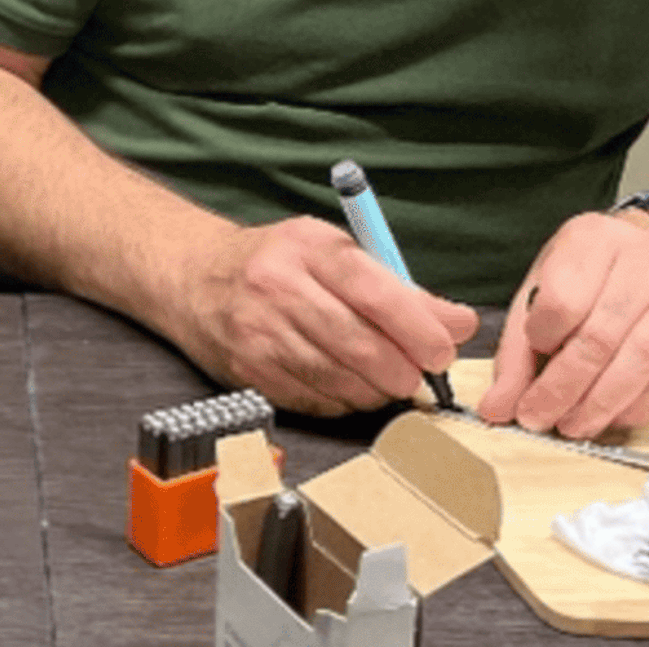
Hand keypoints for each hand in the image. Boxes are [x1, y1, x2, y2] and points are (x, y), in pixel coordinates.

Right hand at [174, 216, 478, 414]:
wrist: (191, 278)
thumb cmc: (275, 264)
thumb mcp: (330, 253)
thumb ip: (397, 287)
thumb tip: (458, 325)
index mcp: (306, 247)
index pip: (372, 290)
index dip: (416, 327)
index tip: (442, 351)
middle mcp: (275, 286)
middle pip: (357, 343)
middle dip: (402, 371)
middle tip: (418, 378)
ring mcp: (256, 332)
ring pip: (338, 379)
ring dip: (375, 391)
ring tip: (385, 382)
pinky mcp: (246, 370)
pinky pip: (312, 400)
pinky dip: (342, 402)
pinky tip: (347, 387)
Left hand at [479, 211, 648, 437]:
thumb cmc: (587, 275)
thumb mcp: (540, 292)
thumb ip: (517, 350)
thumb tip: (496, 409)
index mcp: (591, 242)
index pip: (562, 301)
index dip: (543, 339)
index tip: (534, 355)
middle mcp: (642, 263)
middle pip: (600, 337)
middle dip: (563, 389)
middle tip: (538, 419)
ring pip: (642, 359)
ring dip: (602, 404)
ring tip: (573, 426)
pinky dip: (641, 404)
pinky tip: (615, 417)